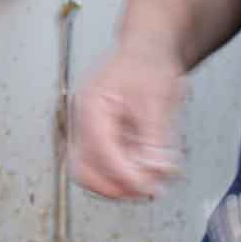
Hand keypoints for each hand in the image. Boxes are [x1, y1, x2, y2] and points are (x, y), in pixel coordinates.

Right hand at [69, 44, 183, 199]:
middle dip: (113, 187)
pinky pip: (102, 165)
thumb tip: (156, 171)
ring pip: (90, 172)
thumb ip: (155, 139)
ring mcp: (87, 129)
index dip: (124, 175)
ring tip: (148, 184)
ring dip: (117, 184)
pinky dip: (122, 174)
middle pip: (82, 169)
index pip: (99, 151)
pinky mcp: (99, 137)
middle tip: (145, 191)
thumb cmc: (148, 63)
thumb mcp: (158, 99)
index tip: (148, 187)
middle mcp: (83, 119)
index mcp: (91, 105)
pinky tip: (145, 172)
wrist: (147, 49)